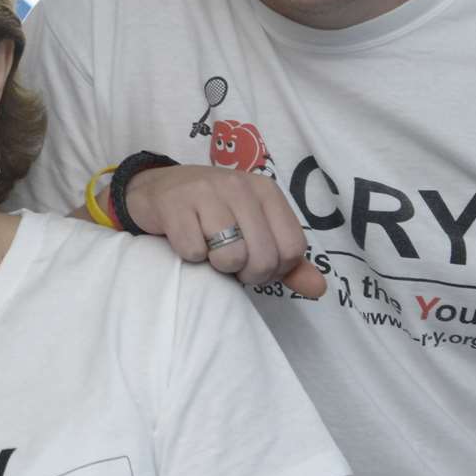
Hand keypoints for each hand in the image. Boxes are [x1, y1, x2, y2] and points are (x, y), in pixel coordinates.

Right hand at [123, 165, 325, 297]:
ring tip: (207, 250)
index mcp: (266, 191)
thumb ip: (287, 260)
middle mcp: (239, 185)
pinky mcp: (174, 204)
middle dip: (245, 273)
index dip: (274, 269)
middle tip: (227, 262)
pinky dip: (189, 256)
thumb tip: (318, 289)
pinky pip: (194, 252)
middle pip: (263, 258)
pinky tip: (184, 239)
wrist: (157, 189)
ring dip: (217, 266)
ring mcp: (205, 191)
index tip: (253, 263)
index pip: (292, 249)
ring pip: (231, 256)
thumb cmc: (211, 214)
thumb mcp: (254, 229)